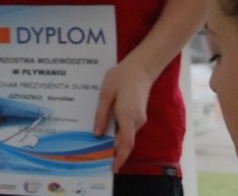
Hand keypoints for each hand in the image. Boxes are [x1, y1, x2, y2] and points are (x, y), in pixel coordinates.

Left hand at [93, 56, 152, 171]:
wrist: (140, 68)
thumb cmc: (121, 78)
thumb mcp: (106, 94)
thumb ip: (101, 114)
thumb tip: (97, 134)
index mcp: (127, 115)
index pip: (125, 144)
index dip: (119, 158)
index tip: (113, 168)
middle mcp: (136, 120)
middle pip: (126, 143)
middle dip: (115, 154)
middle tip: (99, 159)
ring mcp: (139, 118)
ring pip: (127, 136)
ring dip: (116, 143)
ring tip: (99, 146)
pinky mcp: (138, 115)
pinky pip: (128, 129)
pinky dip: (119, 134)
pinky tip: (107, 130)